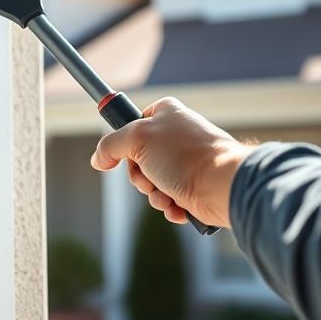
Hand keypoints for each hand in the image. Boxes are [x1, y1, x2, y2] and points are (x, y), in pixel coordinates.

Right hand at [90, 97, 249, 228]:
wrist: (221, 185)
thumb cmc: (184, 155)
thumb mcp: (137, 139)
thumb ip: (110, 145)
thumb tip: (99, 159)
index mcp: (166, 113)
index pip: (133, 124)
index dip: (125, 142)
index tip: (124, 153)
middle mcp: (176, 136)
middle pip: (137, 159)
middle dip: (139, 176)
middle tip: (150, 177)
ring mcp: (185, 162)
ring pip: (151, 183)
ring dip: (154, 194)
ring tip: (167, 193)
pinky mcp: (194, 186)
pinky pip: (168, 199)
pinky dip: (169, 206)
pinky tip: (178, 205)